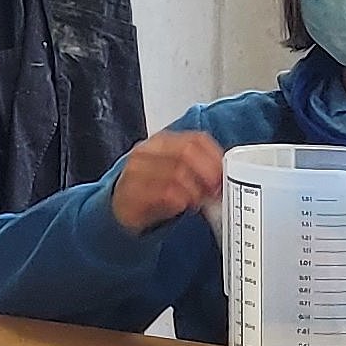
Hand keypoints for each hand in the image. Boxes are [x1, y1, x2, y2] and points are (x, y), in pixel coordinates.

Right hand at [110, 131, 225, 234]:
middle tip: (216, 190)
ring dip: (195, 191)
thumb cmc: (152, 189)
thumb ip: (197, 170)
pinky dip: (180, 201)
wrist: (121, 207)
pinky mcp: (130, 192)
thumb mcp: (175, 173)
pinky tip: (183, 206)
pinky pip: (164, 194)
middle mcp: (148, 151)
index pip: (196, 139)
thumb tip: (224, 178)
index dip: (215, 157)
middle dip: (208, 173)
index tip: (225, 174)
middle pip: (187, 153)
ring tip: (198, 201)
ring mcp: (136, 170)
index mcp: (163, 141)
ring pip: (177, 174)